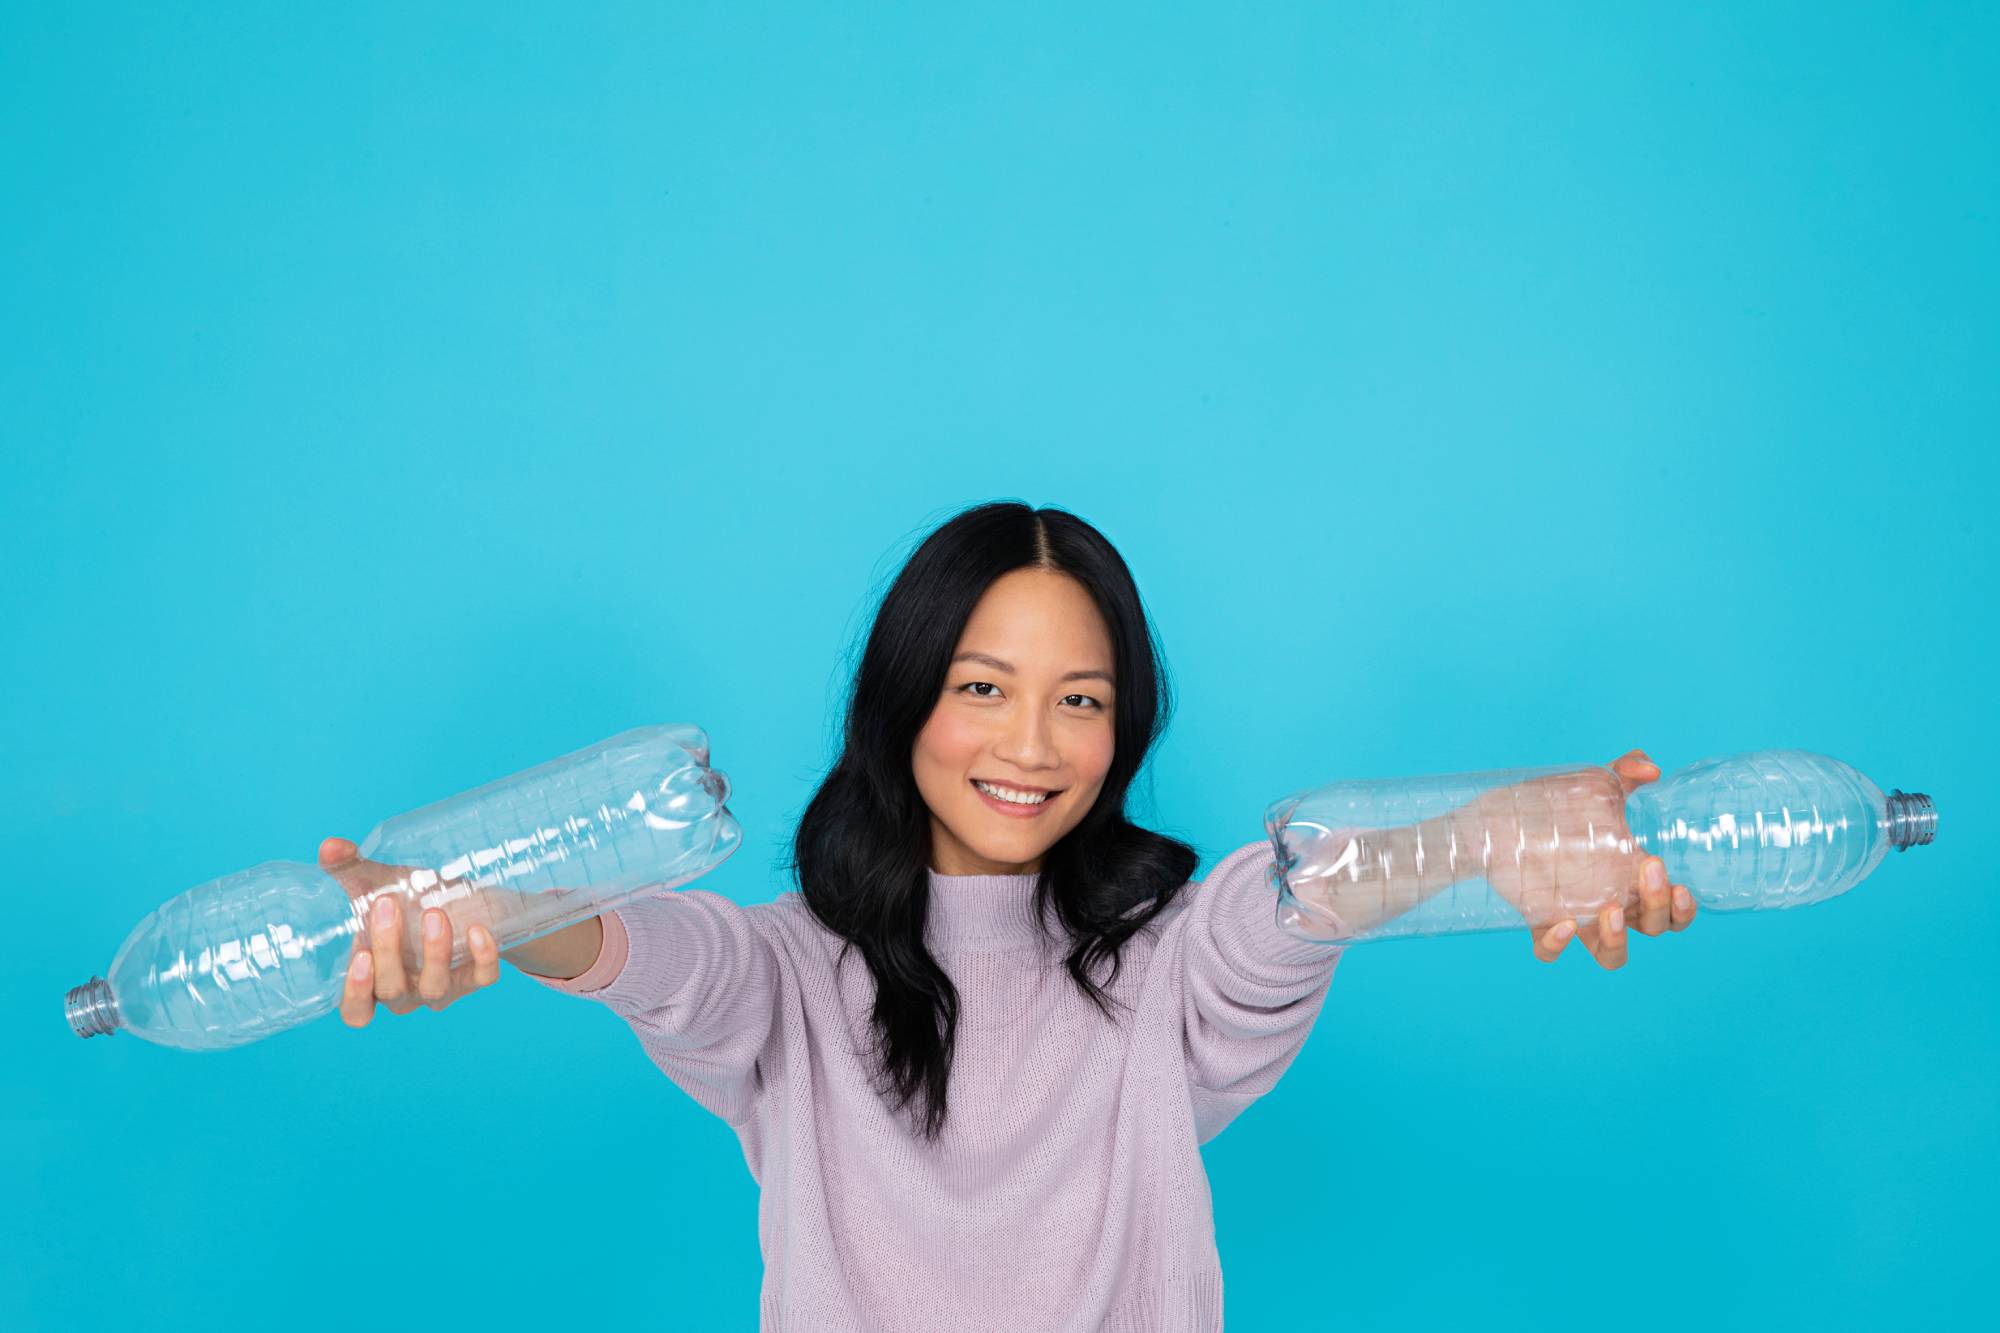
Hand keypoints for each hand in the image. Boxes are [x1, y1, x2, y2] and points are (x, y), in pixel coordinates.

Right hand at [319, 836, 503, 1026]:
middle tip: (387, 906)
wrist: (469, 902)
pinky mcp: (477, 978)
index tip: (359, 954)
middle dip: (388, 950)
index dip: (355, 993)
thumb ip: (349, 868)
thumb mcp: (378, 884)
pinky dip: (482, 957)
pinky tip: (478, 930)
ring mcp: (442, 988)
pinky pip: (481, 978)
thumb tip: (330, 846)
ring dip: (433, 952)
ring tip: (433, 913)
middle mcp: (406, 992)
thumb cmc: (411, 901)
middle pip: (392, 990)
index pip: (356, 1011)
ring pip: (435, 988)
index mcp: (374, 979)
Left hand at [1516, 749, 1697, 968]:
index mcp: (1630, 879)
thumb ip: (1625, 772)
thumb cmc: (1555, 808)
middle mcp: (1610, 904)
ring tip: (1612, 913)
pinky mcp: (1538, 921)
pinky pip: (1548, 951)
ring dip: (1618, 942)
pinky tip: (1563, 923)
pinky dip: (1558, 946)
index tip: (1681, 886)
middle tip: (1649, 870)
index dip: (1683, 909)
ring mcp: (1576, 916)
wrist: (1495, 818)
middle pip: (1652, 929)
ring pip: (1610, 956)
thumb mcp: (1593, 788)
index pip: (1672, 911)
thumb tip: (1651, 767)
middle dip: (1659, 908)